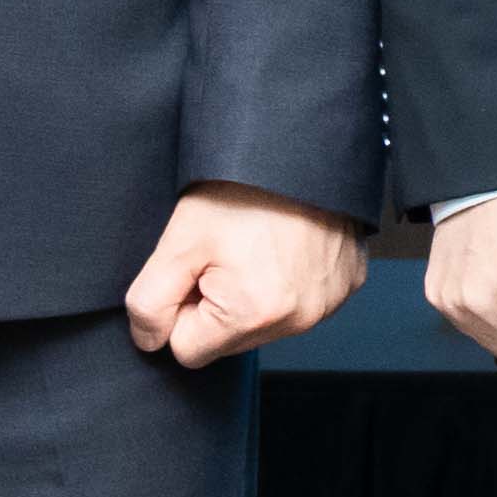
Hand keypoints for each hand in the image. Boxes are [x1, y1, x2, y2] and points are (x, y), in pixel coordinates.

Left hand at [127, 185, 364, 368]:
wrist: (299, 147)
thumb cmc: (240, 189)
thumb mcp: (176, 242)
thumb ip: (149, 303)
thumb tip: (150, 341)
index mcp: (254, 314)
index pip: (188, 350)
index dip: (180, 309)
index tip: (195, 269)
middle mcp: (300, 319)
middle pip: (228, 342)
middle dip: (216, 306)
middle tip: (223, 255)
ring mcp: (329, 303)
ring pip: (264, 325)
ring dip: (251, 297)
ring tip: (255, 248)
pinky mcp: (347, 284)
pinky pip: (301, 303)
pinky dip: (287, 282)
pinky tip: (284, 248)